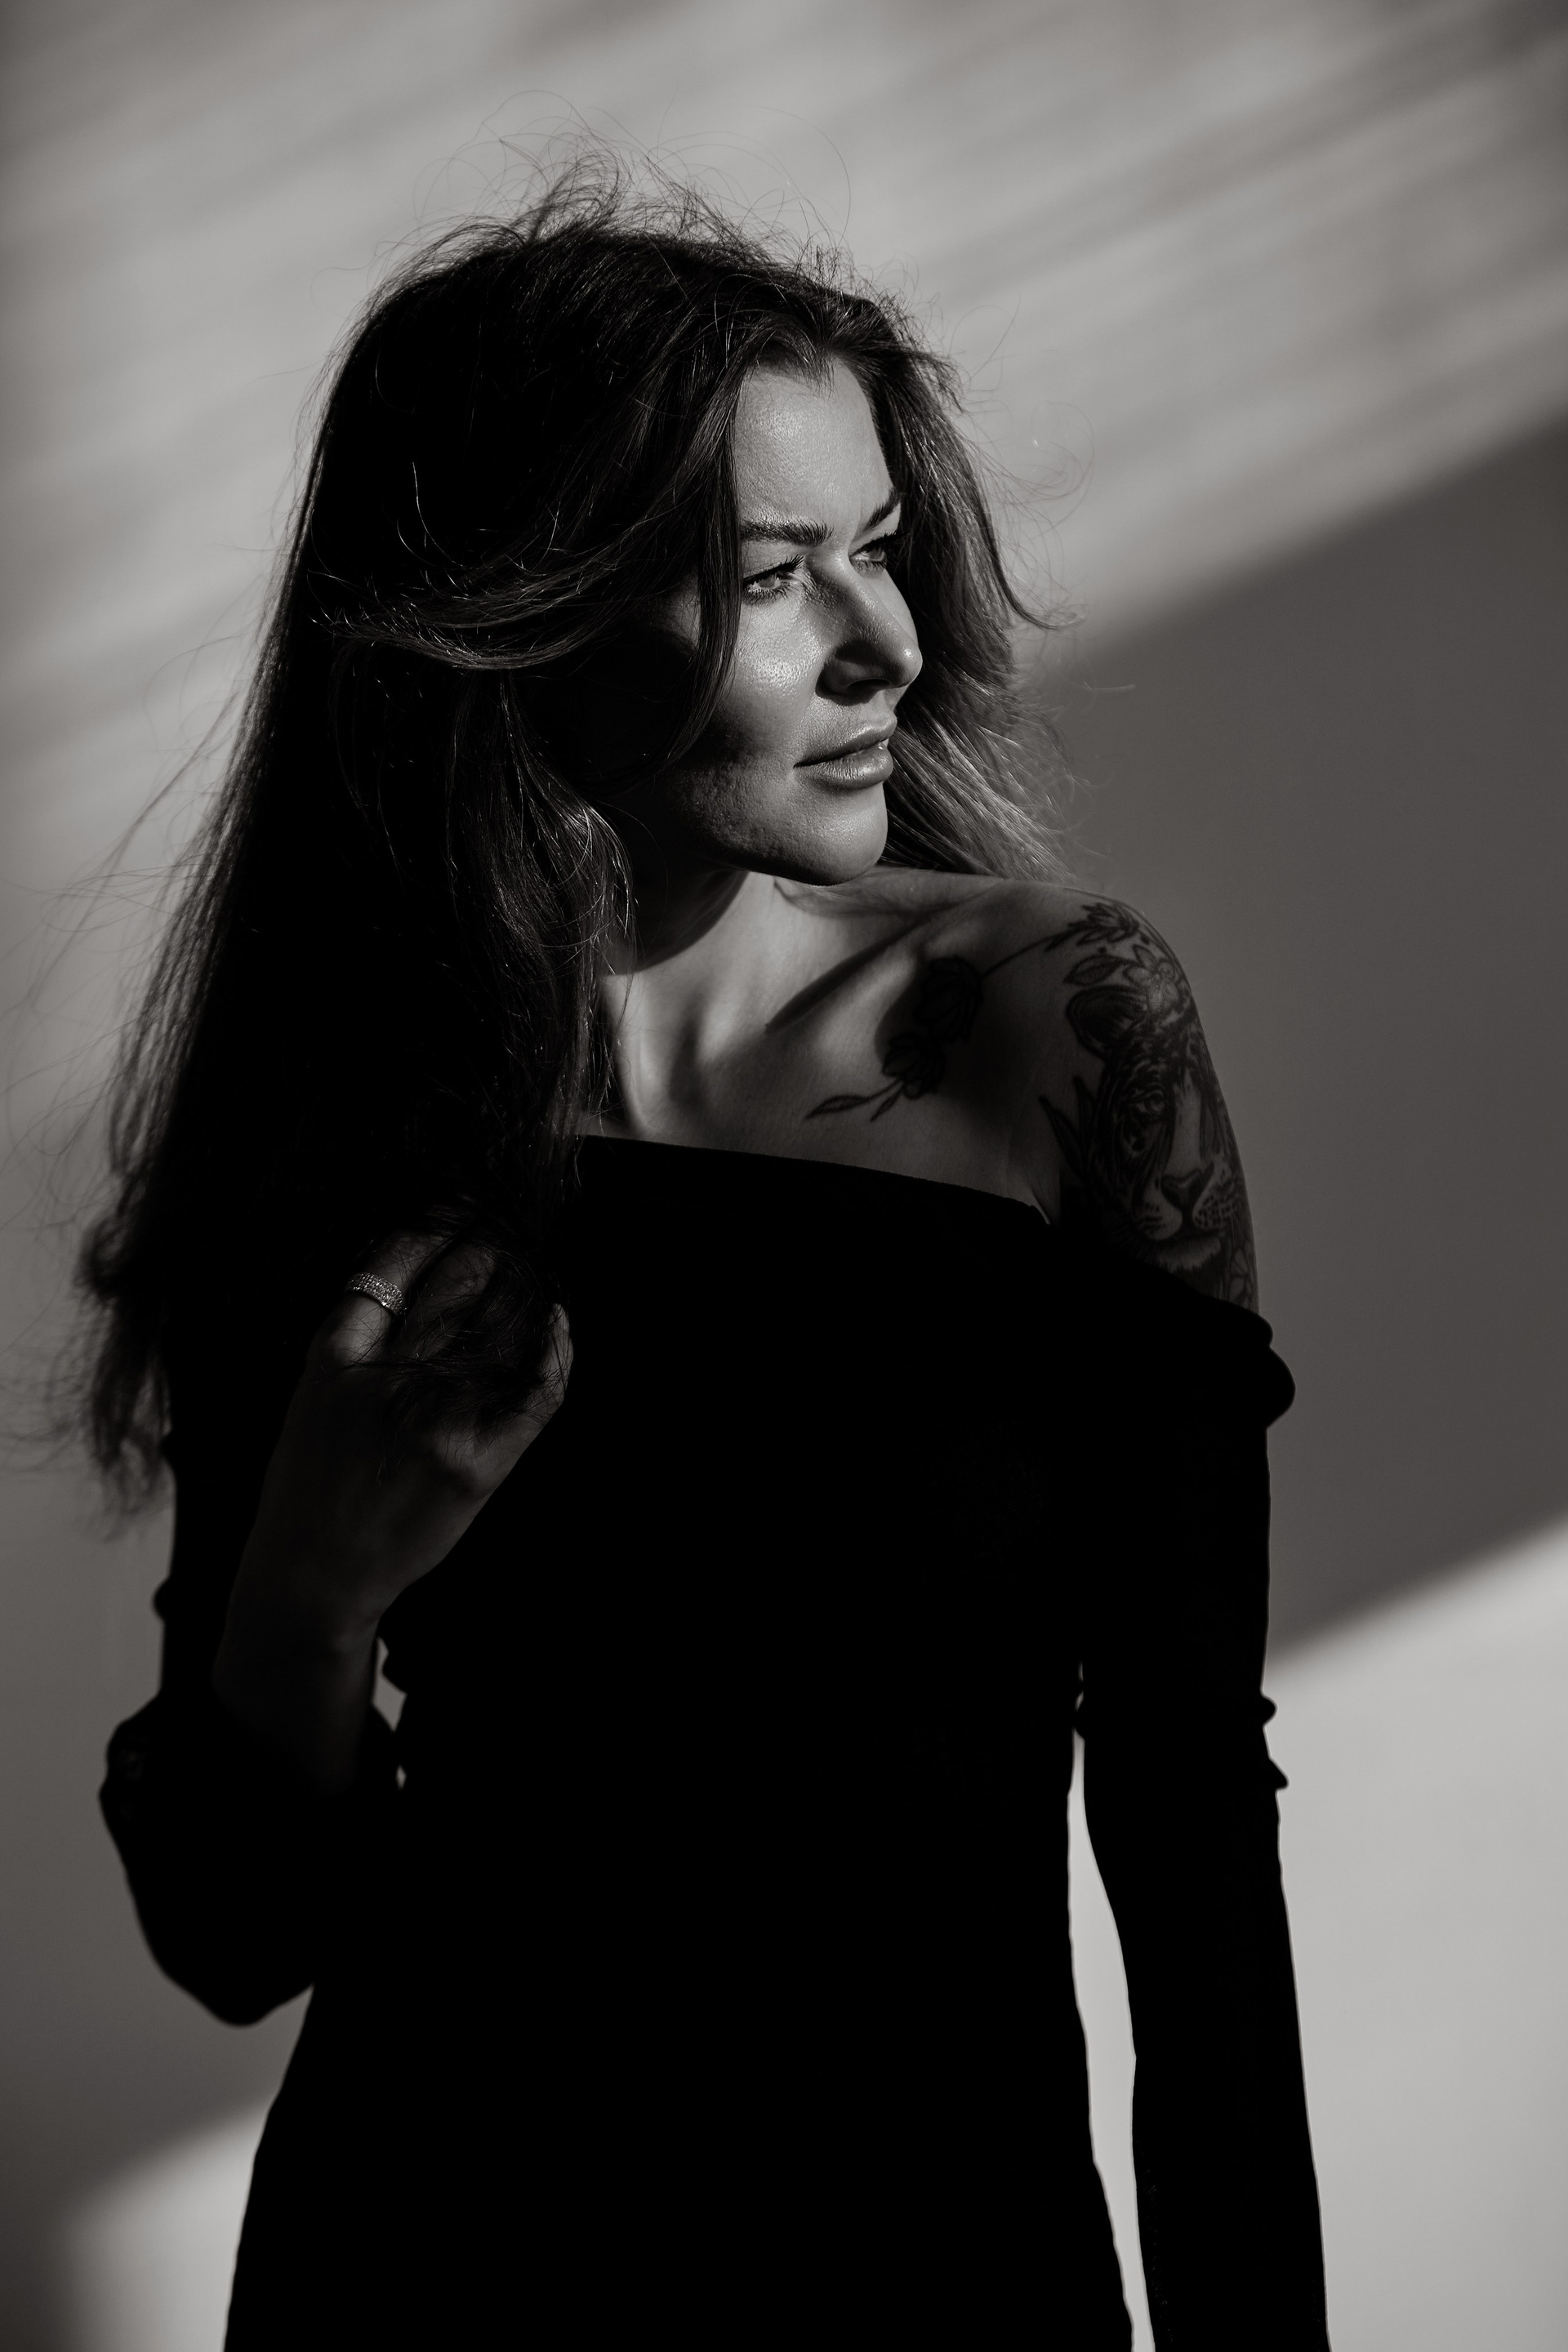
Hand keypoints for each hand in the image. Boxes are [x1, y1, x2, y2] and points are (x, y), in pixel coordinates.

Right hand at [212, 1235, 570, 1788]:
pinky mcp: (476, 1467)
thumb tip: (413, 1274)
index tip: (455, 1214)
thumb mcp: (310, 1395)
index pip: (392, 1268)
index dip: (432, 1233)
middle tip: (504, 1235)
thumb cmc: (308, 1486)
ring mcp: (435, 1426)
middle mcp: (387, 1385)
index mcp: (334, 1360)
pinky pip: (532, 1394)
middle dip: (487, 1251)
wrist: (312, 1578)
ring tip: (530, 1272)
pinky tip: (557, 1327)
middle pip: (455, 1290)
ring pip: (501, 1332)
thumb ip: (358, 1339)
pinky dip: (553, 1354)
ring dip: (523, 1292)